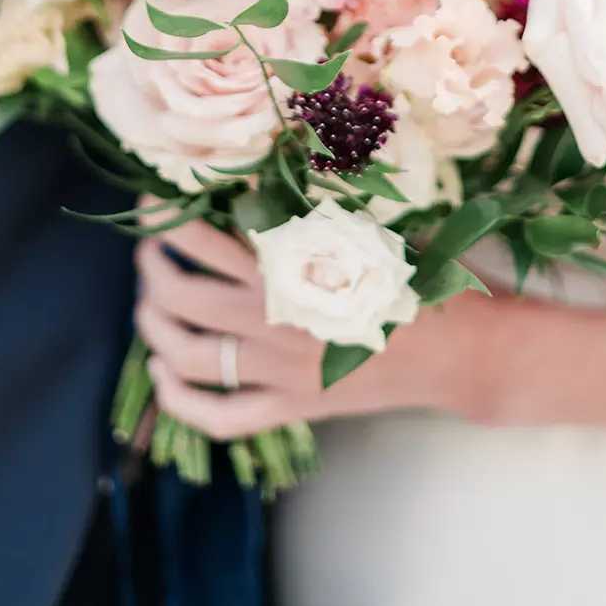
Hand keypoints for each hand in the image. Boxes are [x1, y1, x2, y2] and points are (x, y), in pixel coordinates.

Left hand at [134, 219, 489, 440]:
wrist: (457, 351)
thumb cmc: (416, 279)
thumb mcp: (361, 233)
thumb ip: (306, 217)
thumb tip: (251, 188)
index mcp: (289, 270)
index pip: (202, 239)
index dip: (165, 219)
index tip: (151, 205)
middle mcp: (273, 321)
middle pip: (180, 297)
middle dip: (150, 269)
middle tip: (148, 251)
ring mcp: (278, 372)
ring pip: (186, 355)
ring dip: (154, 327)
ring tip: (148, 304)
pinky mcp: (290, 408)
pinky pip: (218, 417)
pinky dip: (179, 399)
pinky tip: (164, 375)